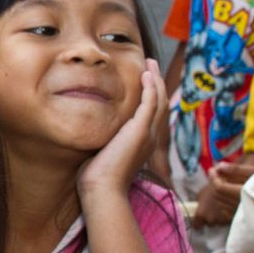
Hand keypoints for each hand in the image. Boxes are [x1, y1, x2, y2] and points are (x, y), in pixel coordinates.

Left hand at [78, 59, 161, 200]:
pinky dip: (150, 87)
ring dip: (155, 80)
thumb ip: (105, 140)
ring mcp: (148, 134)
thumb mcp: (103, 152)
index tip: (145, 80)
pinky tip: (146, 74)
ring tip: (151, 64)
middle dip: (157, 83)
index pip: (152, 114)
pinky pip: (151, 103)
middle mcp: (150, 138)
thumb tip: (93, 132)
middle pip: (160, 104)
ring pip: (159, 100)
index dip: (151, 95)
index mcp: (143, 143)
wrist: (102, 189)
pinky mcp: (140, 130)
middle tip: (151, 66)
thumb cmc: (97, 176)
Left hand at [197, 161, 253, 225]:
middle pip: (217, 195)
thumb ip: (237, 169)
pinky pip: (225, 210)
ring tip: (227, 180)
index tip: (213, 168)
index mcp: (245, 195)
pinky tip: (232, 192)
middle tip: (220, 172)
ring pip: (220, 203)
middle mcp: (241, 208)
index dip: (213, 177)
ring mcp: (241, 216)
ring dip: (219, 191)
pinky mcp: (242, 221)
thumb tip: (220, 165)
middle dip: (215, 182)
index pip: (219, 188)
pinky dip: (224, 200)